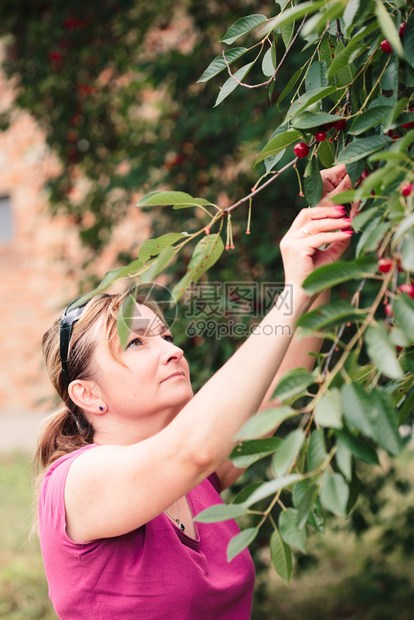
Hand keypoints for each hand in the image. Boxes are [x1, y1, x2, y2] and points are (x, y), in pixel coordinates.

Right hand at [280, 164, 355, 297]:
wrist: (301, 296)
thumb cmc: (312, 277)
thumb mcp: (327, 256)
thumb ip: (336, 242)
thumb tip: (349, 229)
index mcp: (291, 238)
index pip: (305, 215)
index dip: (322, 210)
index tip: (340, 210)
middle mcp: (288, 239)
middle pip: (307, 215)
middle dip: (327, 211)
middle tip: (345, 212)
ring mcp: (291, 244)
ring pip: (315, 226)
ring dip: (334, 223)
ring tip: (349, 223)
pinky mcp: (297, 251)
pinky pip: (319, 238)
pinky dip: (335, 235)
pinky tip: (346, 235)